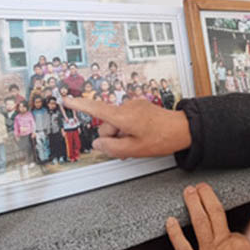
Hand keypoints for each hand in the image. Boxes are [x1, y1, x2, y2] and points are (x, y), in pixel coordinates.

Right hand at [61, 96, 190, 157]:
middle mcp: (127, 107)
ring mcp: (134, 105)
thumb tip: (98, 144)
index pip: (96, 109)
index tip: (66, 99)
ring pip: (116, 123)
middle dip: (112, 137)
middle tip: (127, 148)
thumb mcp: (135, 150)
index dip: (79, 105)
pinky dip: (127, 129)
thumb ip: (112, 148)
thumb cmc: (162, 138)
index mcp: (124, 116)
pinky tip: (139, 136)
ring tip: (137, 142)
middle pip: (107, 124)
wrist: (183, 129)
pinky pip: (125, 119)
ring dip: (121, 134)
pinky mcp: (139, 107)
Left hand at [166, 183, 249, 249]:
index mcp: (242, 244)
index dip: (227, 223)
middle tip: (201, 186)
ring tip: (188, 192)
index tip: (223, 209)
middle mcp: (225, 244)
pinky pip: (182, 246)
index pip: (233, 228)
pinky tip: (170, 221)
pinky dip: (175, 232)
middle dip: (207, 196)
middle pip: (215, 212)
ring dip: (193, 203)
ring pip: (200, 221)